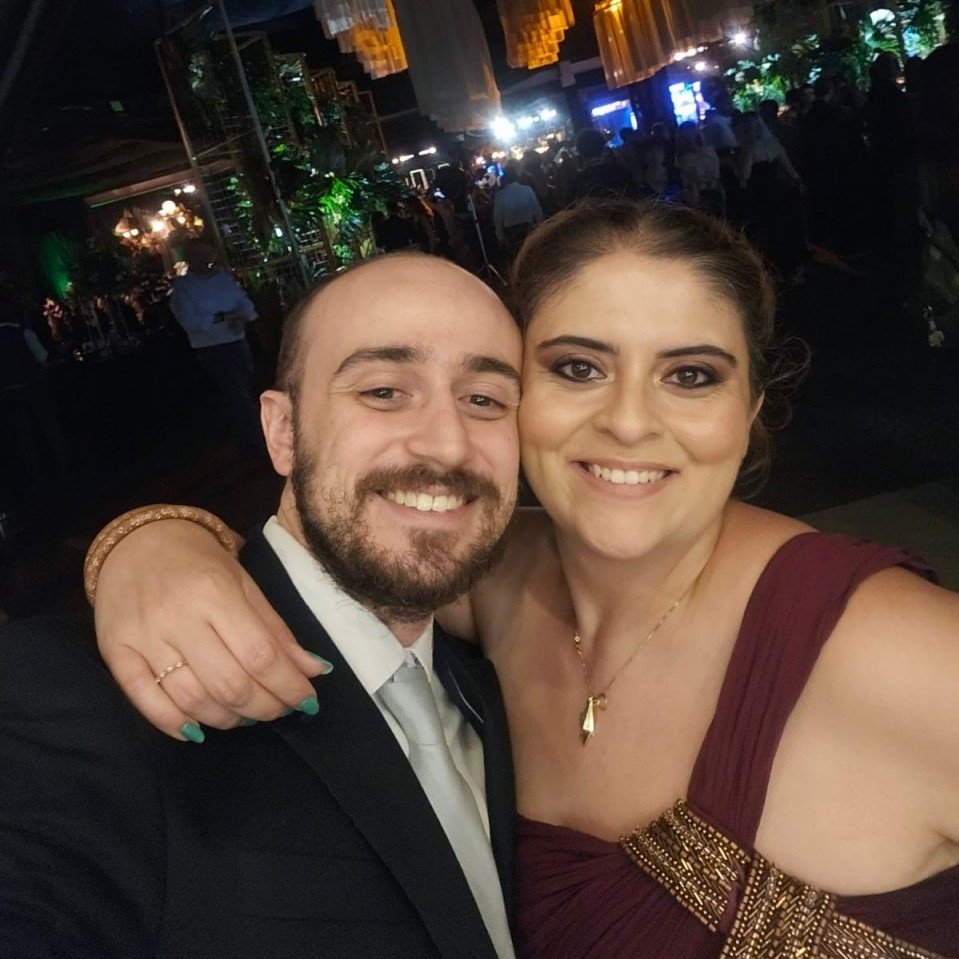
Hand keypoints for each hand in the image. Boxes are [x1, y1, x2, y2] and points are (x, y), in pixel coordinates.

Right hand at [95, 520, 329, 740]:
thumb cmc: (200, 564)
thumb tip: (315, 671)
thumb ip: (277, 630)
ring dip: (226, 719)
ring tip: (244, 715)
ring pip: (191, 699)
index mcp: (215, 592)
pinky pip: (145, 701)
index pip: (260, 654)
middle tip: (278, 710)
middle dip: (263, 707)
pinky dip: (175, 724)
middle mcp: (177, 616)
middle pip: (228, 683)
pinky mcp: (114, 652)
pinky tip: (198, 729)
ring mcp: (142, 637)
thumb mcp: (245, 585)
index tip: (306, 701)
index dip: (288, 686)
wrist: (137, 540)